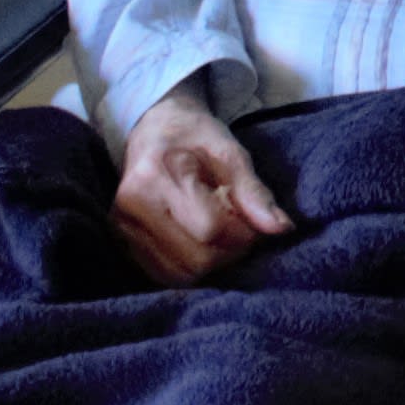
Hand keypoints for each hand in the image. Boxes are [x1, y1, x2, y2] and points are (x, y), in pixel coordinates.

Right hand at [112, 85, 293, 285]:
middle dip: (230, 251)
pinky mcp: (122, 243)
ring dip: (212, 262)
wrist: (152, 129)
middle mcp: (133, 207)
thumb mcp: (230, 151)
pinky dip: (190, 267)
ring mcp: (122, 228)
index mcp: (158, 174)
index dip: (243, 232)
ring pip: (181, 274)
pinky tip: (199, 243)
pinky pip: (164, 275)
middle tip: (241, 228)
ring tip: (220, 234)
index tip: (253, 220)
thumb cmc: (194, 136)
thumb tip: (282, 229)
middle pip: (197, 258)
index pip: (211, 228)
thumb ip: (254, 192)